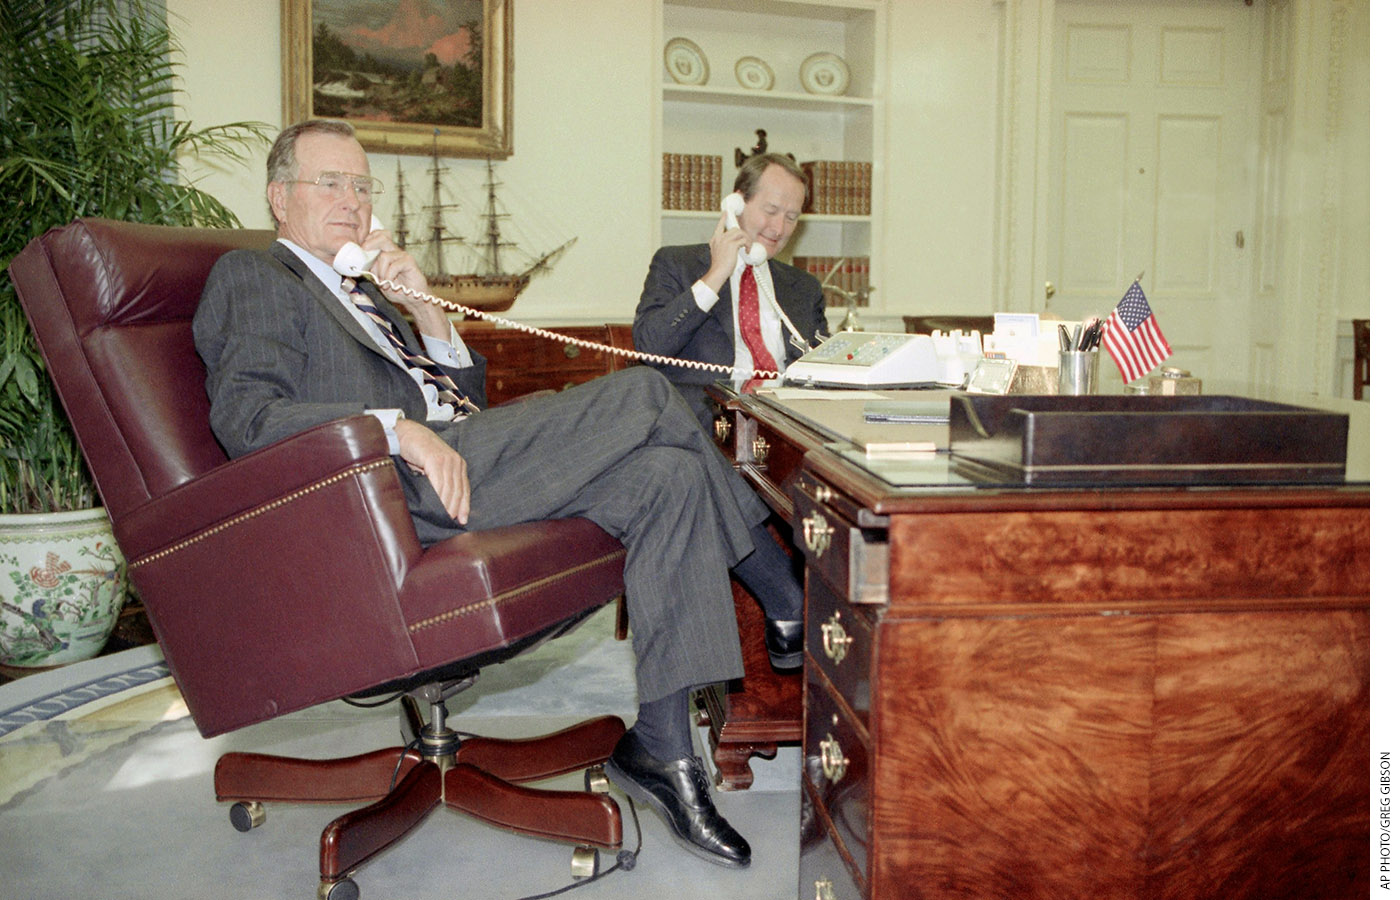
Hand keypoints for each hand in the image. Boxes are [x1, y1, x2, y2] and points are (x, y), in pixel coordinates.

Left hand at [362, 227, 452, 342]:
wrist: (413, 298)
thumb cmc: (397, 288)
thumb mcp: (379, 278)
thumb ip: (372, 269)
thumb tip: (360, 262)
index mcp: (387, 252)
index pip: (378, 235)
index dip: (368, 238)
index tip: (361, 249)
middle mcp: (394, 251)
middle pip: (382, 236)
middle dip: (370, 244)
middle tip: (365, 253)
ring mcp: (402, 255)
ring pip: (384, 256)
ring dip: (380, 271)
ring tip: (383, 281)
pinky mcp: (409, 261)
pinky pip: (394, 265)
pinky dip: (389, 276)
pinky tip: (390, 283)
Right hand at [395, 419, 469, 524]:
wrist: (406, 434)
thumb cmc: (418, 452)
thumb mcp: (433, 467)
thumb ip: (440, 481)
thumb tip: (443, 503)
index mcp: (458, 464)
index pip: (464, 488)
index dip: (464, 505)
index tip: (462, 520)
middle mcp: (456, 461)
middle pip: (458, 490)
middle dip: (455, 508)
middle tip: (449, 522)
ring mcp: (447, 460)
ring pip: (449, 488)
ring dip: (446, 505)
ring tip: (442, 517)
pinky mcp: (435, 459)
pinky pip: (438, 482)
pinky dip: (438, 496)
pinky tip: (436, 505)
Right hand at [702, 212, 748, 292]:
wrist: (717, 272)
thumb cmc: (720, 267)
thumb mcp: (719, 254)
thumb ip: (724, 248)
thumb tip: (736, 246)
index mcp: (715, 240)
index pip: (719, 226)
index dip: (723, 219)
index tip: (725, 212)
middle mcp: (719, 238)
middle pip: (735, 229)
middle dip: (743, 235)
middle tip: (746, 243)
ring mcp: (725, 240)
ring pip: (740, 233)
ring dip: (747, 240)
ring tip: (747, 248)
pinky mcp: (732, 245)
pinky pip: (744, 240)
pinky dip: (748, 245)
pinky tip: (747, 251)